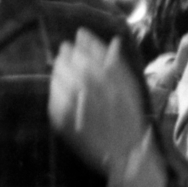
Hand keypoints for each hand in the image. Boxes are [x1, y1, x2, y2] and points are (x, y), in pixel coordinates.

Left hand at [49, 30, 151, 173]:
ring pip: (67, 84)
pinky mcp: (70, 124)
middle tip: (65, 46)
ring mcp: (84, 112)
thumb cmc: (130, 119)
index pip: (100, 59)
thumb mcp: (132, 91)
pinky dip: (55, 90)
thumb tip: (114, 42)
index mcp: (119, 89)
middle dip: (71, 55)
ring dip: (61, 70)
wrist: (126, 152)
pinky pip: (58, 102)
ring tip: (59, 62)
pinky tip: (55, 83)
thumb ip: (121, 67)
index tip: (81, 33)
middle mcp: (101, 98)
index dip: (89, 45)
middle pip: (80, 70)